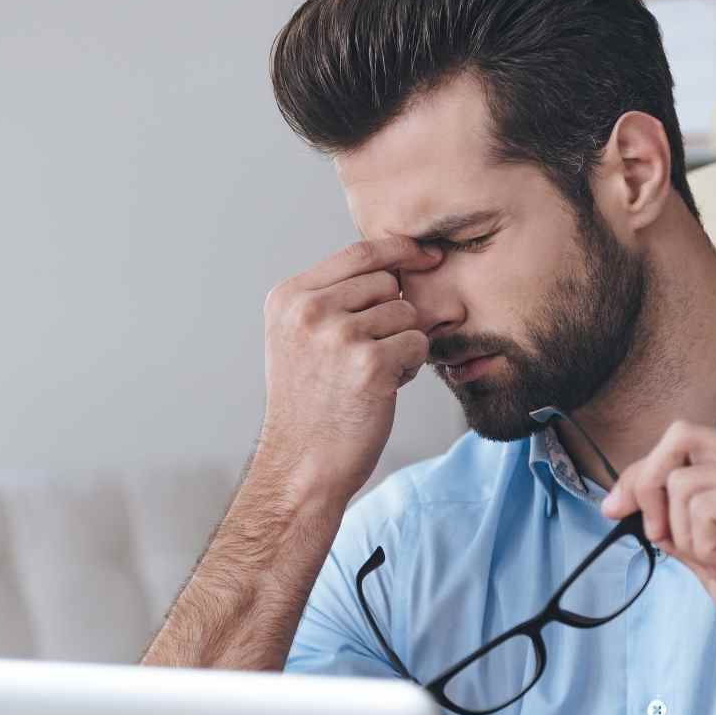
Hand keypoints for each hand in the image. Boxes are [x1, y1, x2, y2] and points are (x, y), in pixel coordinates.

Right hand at [256, 238, 443, 505]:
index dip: (400, 249)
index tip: (427, 255)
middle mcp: (309, 310)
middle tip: (371, 353)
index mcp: (288, 298)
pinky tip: (383, 389)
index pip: (358, 252)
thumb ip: (333, 298)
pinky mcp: (369, 364)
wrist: (301, 465)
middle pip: (386, 283)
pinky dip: (409, 367)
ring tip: (372, 375)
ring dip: (402, 344)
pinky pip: (416, 344)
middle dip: (393, 315)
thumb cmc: (309, 406)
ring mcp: (338, 335)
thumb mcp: (299, 339)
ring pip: (406, 314)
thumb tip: (399, 266)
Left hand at [600, 420, 715, 668]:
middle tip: (660, 537)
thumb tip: (632, 504)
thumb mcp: (712, 564)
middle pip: (679, 437)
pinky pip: (702, 506)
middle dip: (648, 486)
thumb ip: (681, 530)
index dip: (640, 473)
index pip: (682, 446)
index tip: (613, 508)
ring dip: (688, 539)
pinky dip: (708, 548)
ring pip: (681, 482)